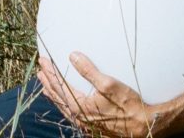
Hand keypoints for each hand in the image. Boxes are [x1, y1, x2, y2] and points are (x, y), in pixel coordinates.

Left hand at [37, 53, 176, 137]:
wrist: (143, 127)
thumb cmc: (129, 105)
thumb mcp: (109, 84)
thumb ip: (89, 70)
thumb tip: (73, 55)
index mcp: (80, 106)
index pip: (59, 85)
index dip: (50, 72)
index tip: (43, 60)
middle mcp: (79, 117)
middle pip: (57, 97)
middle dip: (48, 82)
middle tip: (40, 71)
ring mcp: (84, 123)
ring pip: (63, 106)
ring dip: (54, 93)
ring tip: (46, 85)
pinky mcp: (92, 125)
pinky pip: (71, 112)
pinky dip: (64, 103)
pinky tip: (65, 101)